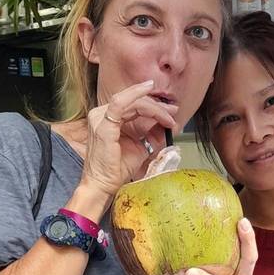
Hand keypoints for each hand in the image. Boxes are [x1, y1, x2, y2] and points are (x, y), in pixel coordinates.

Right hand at [80, 80, 177, 198]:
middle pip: (134, 102)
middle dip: (157, 106)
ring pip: (132, 103)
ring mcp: (100, 119)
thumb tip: (167, 124)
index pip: (133, 105)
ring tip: (168, 116)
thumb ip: (152, 134)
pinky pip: (120, 104)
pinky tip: (147, 88)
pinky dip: (136, 94)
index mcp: (108, 119)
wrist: (103, 186)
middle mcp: (101, 115)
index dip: (154, 107)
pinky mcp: (103, 125)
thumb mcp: (141, 147)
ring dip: (154, 107)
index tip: (171, 113)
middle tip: (173, 111)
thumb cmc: (117, 169)